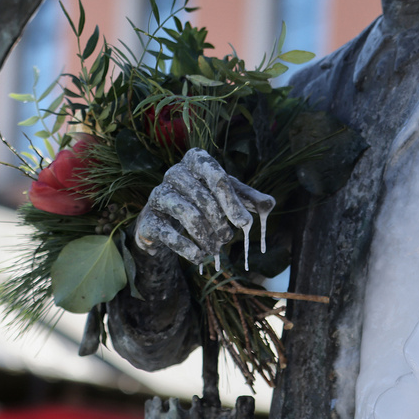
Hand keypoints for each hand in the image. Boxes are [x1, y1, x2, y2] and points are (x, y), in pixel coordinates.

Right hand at [135, 148, 276, 267]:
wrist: (163, 221)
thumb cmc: (200, 201)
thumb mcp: (227, 196)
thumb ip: (248, 199)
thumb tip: (270, 203)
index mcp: (196, 160)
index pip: (218, 178)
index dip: (232, 202)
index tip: (245, 223)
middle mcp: (175, 173)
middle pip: (205, 199)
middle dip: (221, 223)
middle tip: (228, 239)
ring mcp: (158, 195)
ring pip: (190, 216)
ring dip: (208, 237)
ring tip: (215, 249)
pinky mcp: (148, 220)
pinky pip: (170, 236)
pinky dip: (189, 249)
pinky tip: (199, 257)